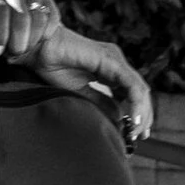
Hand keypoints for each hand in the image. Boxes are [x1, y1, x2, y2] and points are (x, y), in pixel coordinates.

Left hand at [0, 0, 63, 59]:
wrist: (31, 48)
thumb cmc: (3, 44)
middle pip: (16, 11)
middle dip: (16, 36)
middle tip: (16, 53)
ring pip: (34, 15)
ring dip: (31, 38)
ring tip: (26, 48)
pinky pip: (48, 15)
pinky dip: (45, 32)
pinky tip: (41, 39)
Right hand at [19, 23, 154, 142]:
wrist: (40, 48)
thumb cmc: (54, 65)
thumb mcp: (81, 91)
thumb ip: (99, 100)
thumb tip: (117, 115)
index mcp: (110, 69)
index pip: (132, 92)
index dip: (137, 112)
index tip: (135, 132)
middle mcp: (117, 62)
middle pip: (139, 91)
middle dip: (144, 115)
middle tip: (140, 135)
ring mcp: (116, 59)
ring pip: (139, 89)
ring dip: (142, 112)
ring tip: (136, 130)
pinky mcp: (111, 60)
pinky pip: (131, 84)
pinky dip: (136, 103)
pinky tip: (133, 118)